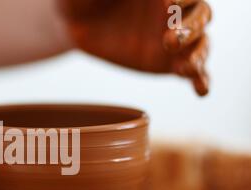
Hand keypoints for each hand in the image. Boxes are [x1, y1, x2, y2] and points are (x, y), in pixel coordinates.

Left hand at [61, 0, 211, 95]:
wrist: (77, 24)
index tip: (167, 4)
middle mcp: (175, 11)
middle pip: (202, 14)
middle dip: (191, 27)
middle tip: (169, 41)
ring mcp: (174, 38)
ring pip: (201, 43)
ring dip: (199, 55)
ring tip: (187, 68)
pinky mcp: (169, 63)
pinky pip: (193, 72)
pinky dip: (201, 80)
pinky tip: (201, 91)